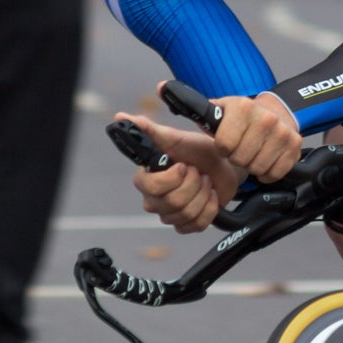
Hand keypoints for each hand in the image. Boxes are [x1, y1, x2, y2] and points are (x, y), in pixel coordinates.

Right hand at [120, 112, 241, 233]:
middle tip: (197, 171)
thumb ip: (147, 129)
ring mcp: (169, 215)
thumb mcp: (173, 137)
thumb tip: (119, 117)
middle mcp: (154, 200)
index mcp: (146, 180)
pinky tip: (210, 195)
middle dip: (193, 183)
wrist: (222, 165)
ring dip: (203, 193)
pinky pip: (198, 224)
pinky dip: (210, 208)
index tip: (184, 164)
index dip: (172, 178)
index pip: (151, 187)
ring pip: (187, 214)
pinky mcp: (186, 225)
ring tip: (205, 180)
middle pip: (173, 202)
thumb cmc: (196, 150)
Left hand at [210, 92, 301, 182]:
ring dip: (252, 165)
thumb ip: (206, 117)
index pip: (224, 144)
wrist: (276, 111)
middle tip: (240, 149)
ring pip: (258, 168)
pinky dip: (267, 172)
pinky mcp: (295, 146)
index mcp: (243, 107)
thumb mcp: (222, 109)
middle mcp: (266, 119)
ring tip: (253, 153)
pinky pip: (275, 173)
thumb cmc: (245, 116)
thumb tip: (187, 119)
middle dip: (237, 158)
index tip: (226, 144)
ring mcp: (282, 133)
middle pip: (241, 159)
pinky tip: (265, 160)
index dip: (222, 148)